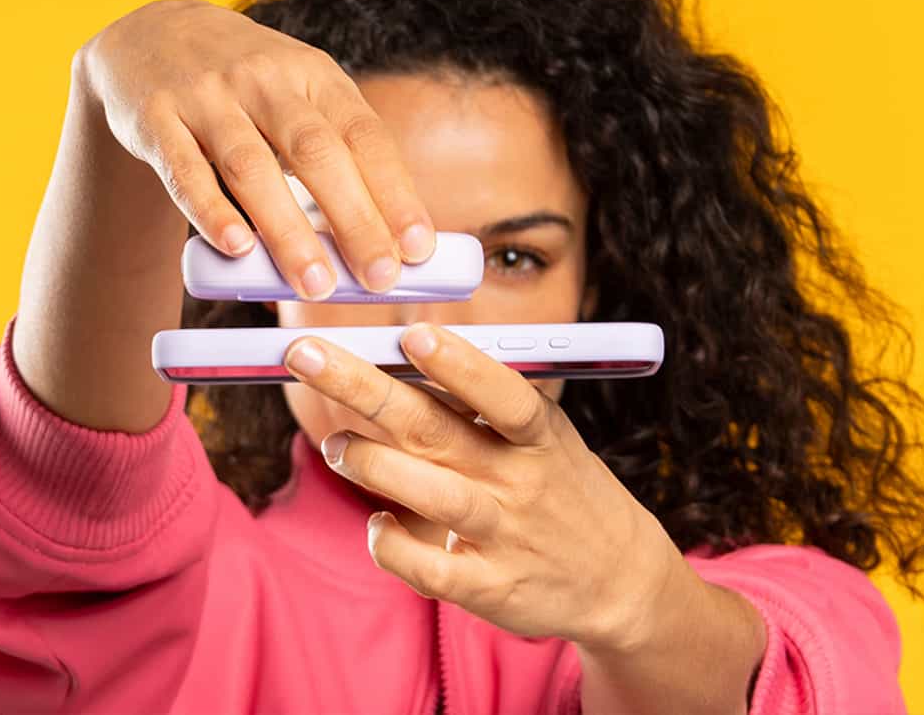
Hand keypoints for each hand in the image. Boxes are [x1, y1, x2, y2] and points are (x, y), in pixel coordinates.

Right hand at [76, 0, 434, 296]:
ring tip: (316, 285)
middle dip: (354, 220)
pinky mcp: (156, 118)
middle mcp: (265, 79)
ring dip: (288, 231)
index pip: (365, 135)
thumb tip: (387, 239)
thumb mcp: (298, 93)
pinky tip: (237, 249)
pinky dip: (212, 212)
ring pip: (252, 167)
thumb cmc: (246, 85)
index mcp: (314, 74)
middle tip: (380, 279)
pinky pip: (186, 170)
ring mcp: (207, 96)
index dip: (394, 192)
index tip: (419, 248)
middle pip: (317, 154)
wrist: (151, 30)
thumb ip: (337, 153)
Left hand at [281, 323, 688, 651]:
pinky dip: (391, 545)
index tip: (412, 336)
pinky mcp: (488, 587)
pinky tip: (376, 524)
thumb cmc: (559, 487)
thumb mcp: (543, 437)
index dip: (459, 365)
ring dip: (370, 464)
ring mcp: (504, 536)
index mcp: (539, 436)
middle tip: (306, 356)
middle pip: (437, 430)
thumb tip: (403, 353)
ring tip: (334, 445)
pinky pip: (428, 568)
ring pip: (429, 495)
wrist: (618, 579)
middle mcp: (521, 481)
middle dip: (365, 389)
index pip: (502, 394)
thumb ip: (482, 405)